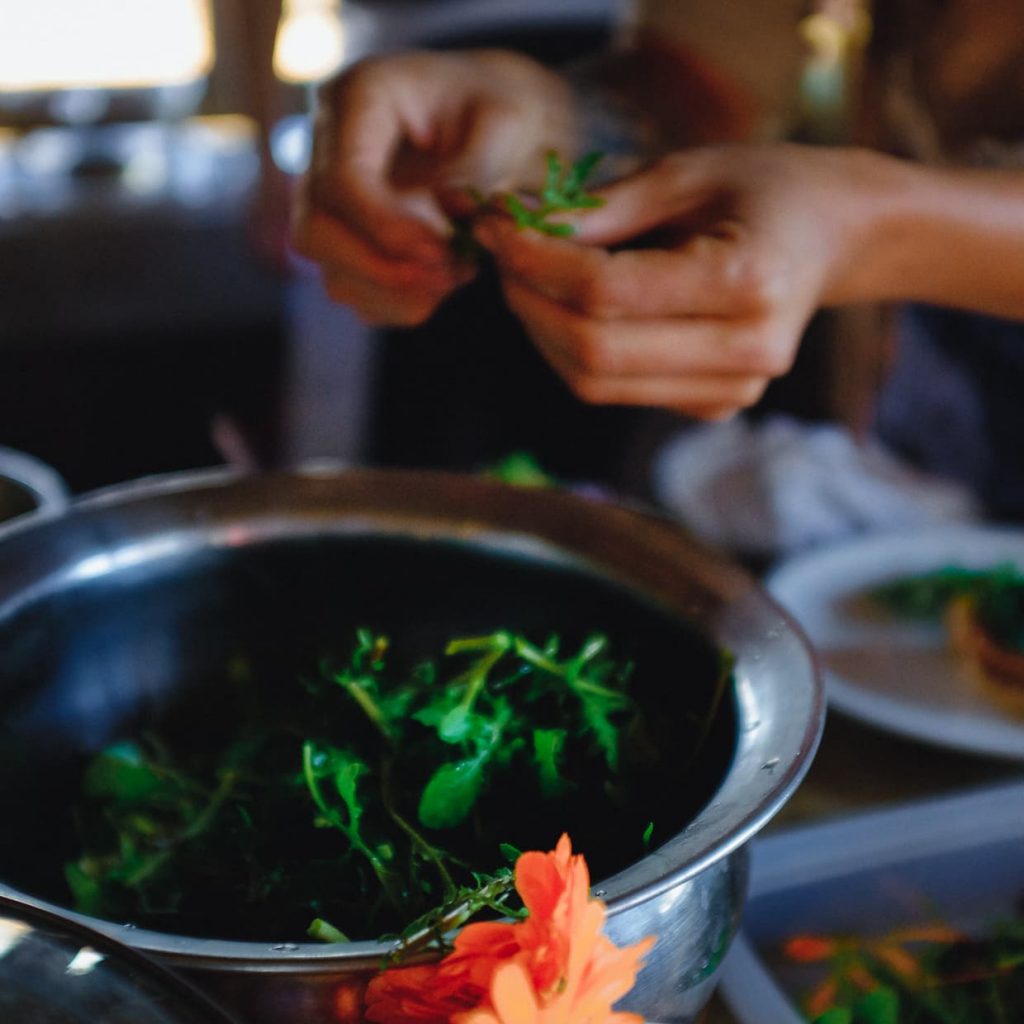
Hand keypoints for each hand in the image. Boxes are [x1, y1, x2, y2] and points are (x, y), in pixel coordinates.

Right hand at [291, 50, 575, 325]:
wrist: (495, 125)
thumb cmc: (502, 112)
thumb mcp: (509, 122)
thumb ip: (479, 167)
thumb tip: (447, 208)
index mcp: (360, 97)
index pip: (344, 178)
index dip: (385, 227)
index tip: (440, 253)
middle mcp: (327, 146)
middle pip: (315, 229)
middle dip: (380, 268)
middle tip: (446, 278)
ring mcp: (328, 196)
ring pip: (330, 268)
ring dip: (393, 290)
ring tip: (456, 274)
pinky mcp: (343, 236)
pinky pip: (352, 288)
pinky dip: (397, 300)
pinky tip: (442, 282)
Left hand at [474, 144, 891, 418]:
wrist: (832, 238)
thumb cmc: (763, 189)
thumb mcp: (685, 173)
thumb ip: (601, 209)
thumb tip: (513, 226)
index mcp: (748, 284)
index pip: (606, 292)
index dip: (536, 263)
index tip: (498, 226)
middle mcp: (747, 353)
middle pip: (592, 351)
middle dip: (528, 303)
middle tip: (502, 254)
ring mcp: (732, 392)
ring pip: (594, 382)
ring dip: (542, 330)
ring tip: (527, 276)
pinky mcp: (714, 407)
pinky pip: (615, 389)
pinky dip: (573, 349)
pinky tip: (571, 306)